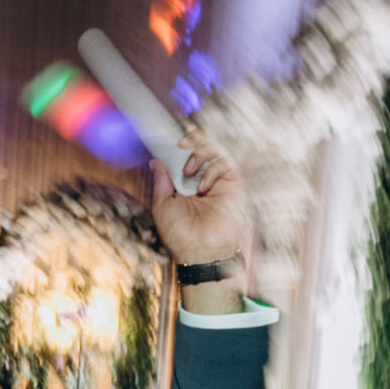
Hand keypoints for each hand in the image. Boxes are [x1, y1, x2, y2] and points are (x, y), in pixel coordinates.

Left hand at [149, 128, 249, 266]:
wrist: (201, 251)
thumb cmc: (179, 234)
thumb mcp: (162, 205)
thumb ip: (161, 181)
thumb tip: (156, 160)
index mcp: (183, 184)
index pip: (183, 156)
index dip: (178, 144)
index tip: (170, 138)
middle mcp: (201, 179)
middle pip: (201, 146)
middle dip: (191, 140)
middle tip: (181, 144)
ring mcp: (218, 181)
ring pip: (214, 150)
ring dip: (200, 153)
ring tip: (189, 170)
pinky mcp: (233, 184)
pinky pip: (225, 163)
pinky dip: (212, 169)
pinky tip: (203, 187)